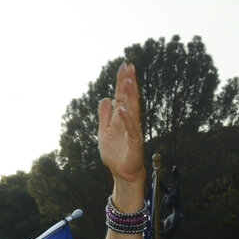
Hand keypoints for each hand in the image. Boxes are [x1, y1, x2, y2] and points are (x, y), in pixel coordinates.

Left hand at [97, 62, 145, 189]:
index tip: (124, 66)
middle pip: (129, 98)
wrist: (122, 172)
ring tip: (128, 81)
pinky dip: (127, 119)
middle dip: (128, 83)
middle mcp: (129, 121)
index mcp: (121, 118)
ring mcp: (133, 130)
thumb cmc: (115, 153)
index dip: (122, 82)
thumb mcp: (103, 132)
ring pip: (133, 110)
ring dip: (130, 96)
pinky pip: (131, 129)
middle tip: (129, 66)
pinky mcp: (135, 142)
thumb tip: (105, 98)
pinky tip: (122, 109)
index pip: (122, 96)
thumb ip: (104, 116)